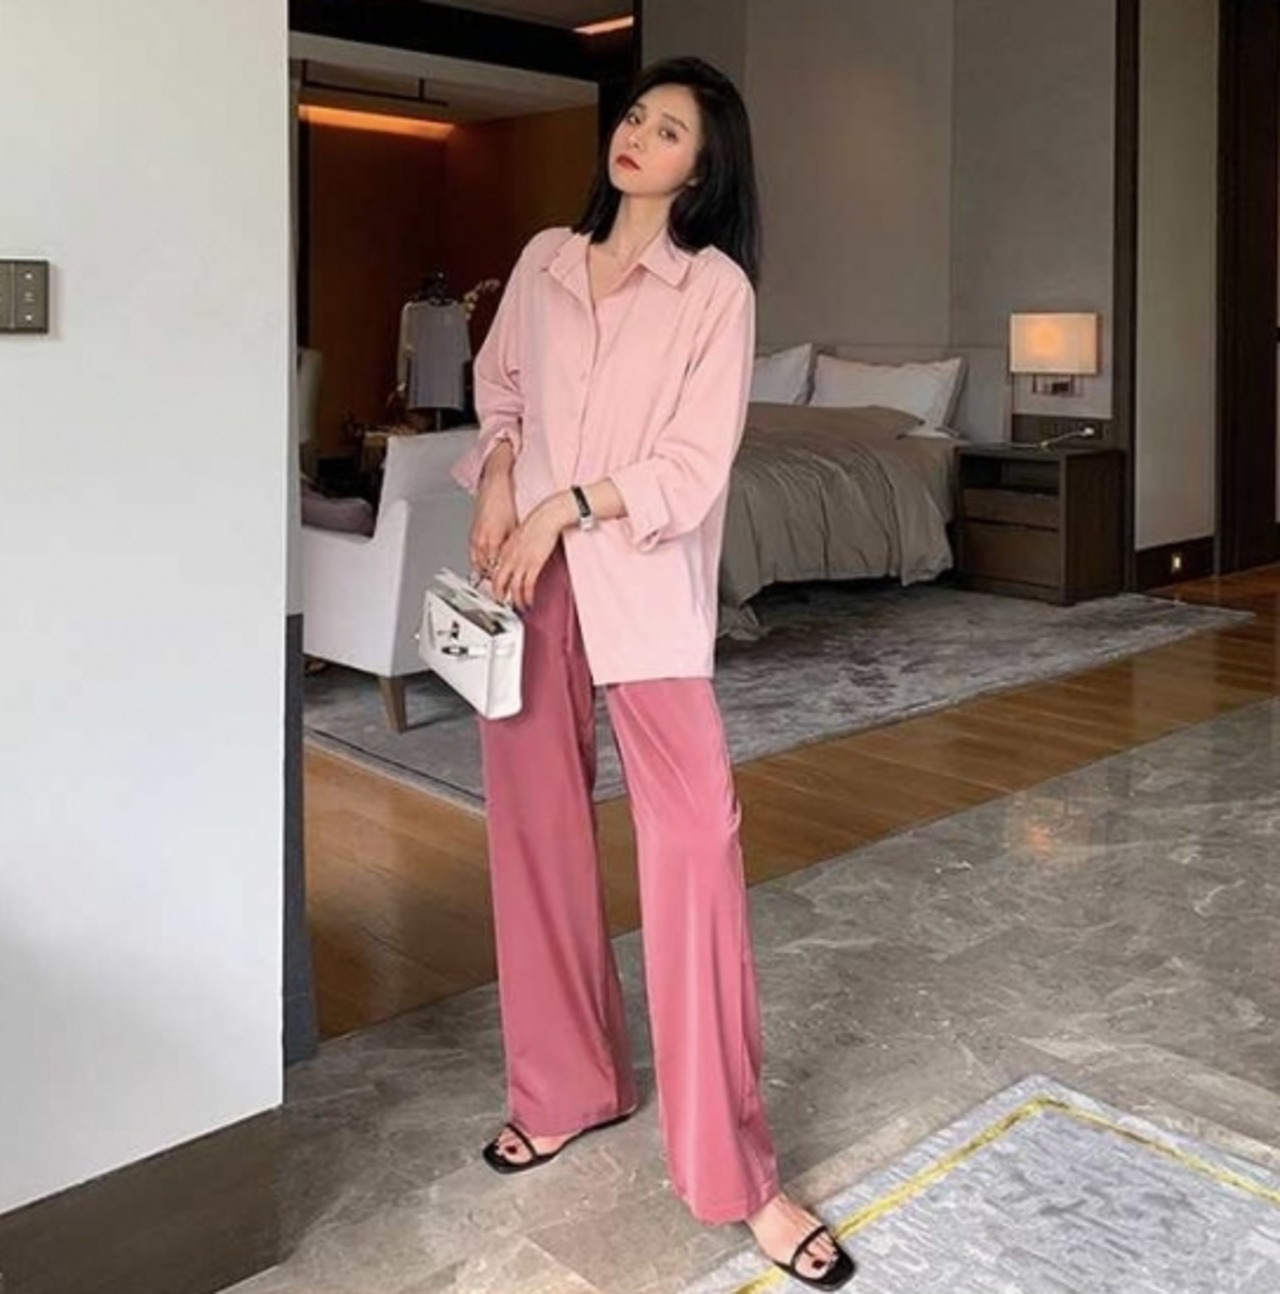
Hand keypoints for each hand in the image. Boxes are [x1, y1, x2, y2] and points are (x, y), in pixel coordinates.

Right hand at [469, 459, 517, 579]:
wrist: (494, 486)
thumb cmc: (505, 503)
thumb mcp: (514, 528)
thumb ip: (513, 547)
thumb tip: (518, 560)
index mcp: (492, 542)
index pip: (495, 570)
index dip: (502, 581)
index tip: (508, 588)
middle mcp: (481, 541)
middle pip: (484, 570)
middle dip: (492, 580)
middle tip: (500, 589)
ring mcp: (474, 537)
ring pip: (477, 563)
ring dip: (484, 572)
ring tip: (492, 580)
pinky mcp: (472, 532)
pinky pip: (474, 553)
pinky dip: (479, 561)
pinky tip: (485, 563)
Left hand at [491, 494, 574, 610]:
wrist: (546, 517)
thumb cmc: (536, 524)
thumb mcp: (519, 537)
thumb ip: (514, 549)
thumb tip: (516, 558)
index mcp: (505, 550)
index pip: (495, 571)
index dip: (495, 584)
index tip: (499, 590)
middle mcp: (509, 558)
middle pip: (498, 583)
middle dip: (500, 596)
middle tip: (503, 603)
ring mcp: (521, 563)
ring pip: (513, 588)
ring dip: (516, 601)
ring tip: (520, 606)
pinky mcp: (533, 565)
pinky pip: (527, 587)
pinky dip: (527, 597)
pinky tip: (529, 600)